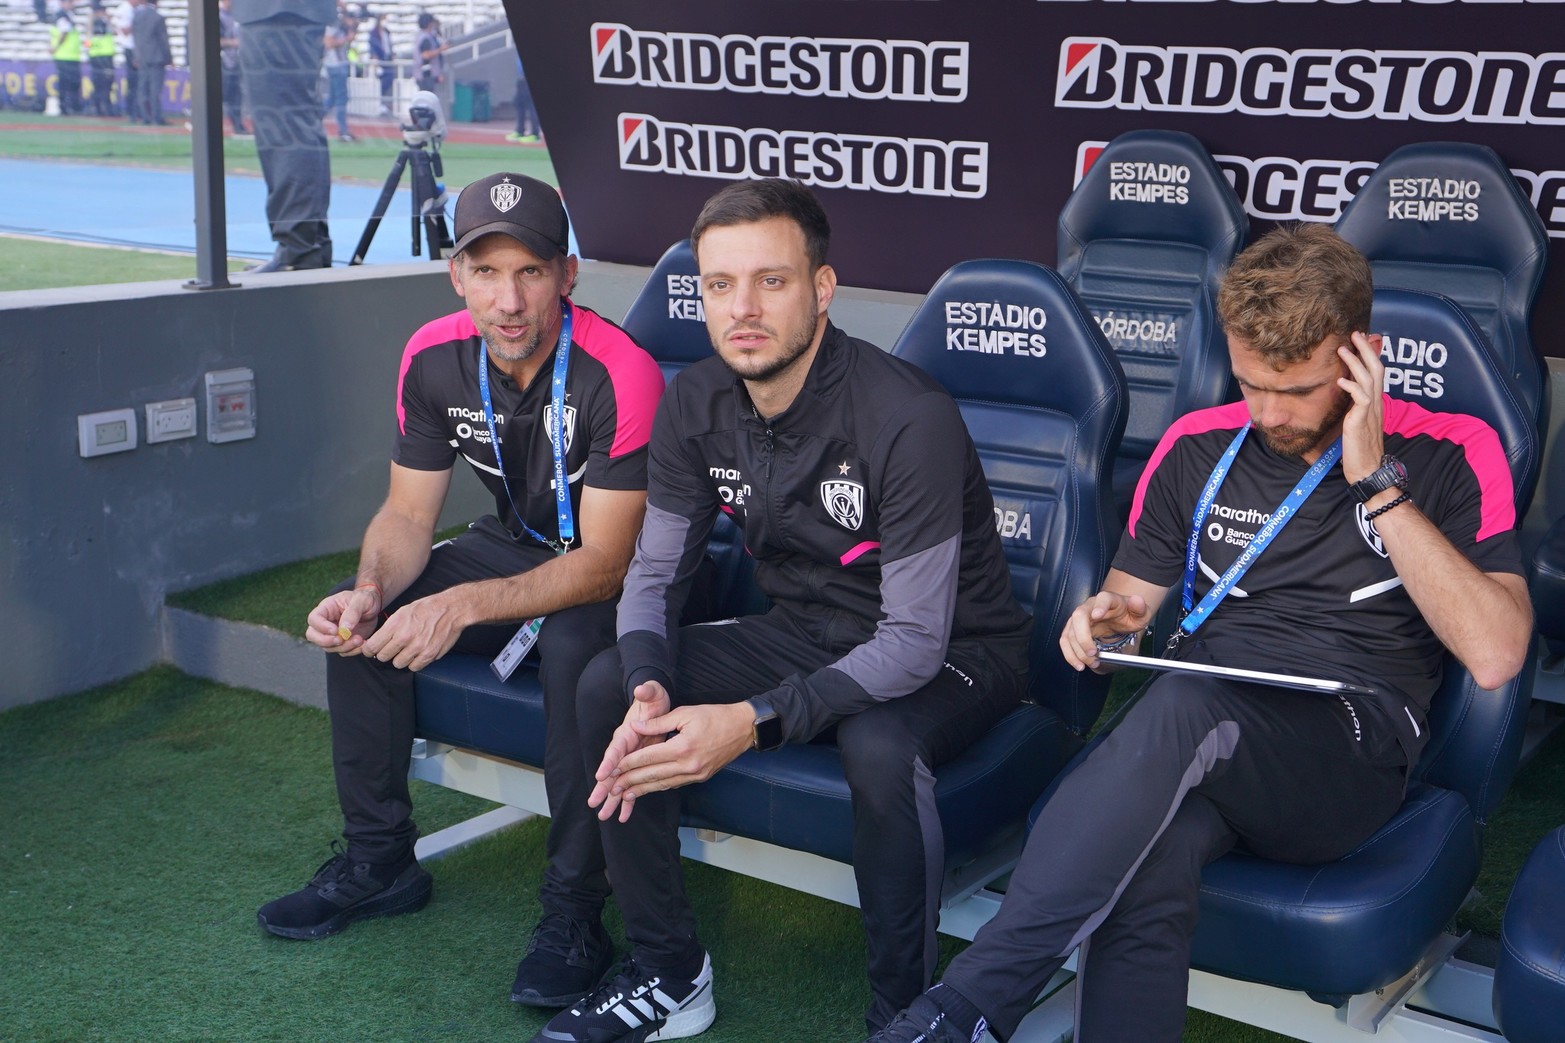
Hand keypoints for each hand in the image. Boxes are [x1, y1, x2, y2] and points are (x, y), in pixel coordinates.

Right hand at [304, 586, 380, 654]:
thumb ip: (352, 613)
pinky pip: (342, 651)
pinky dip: (352, 651)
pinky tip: (363, 644)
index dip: (321, 627)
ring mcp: (333, 634)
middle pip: (313, 635)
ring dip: (343, 647)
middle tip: (342, 640)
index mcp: (326, 608)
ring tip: (360, 640)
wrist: (375, 608)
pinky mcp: (343, 642)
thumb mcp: (362, 600)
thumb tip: (344, 629)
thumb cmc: (365, 599)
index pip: (313, 619)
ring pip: (328, 647)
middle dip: (326, 641)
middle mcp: (326, 622)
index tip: (336, 630)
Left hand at [358, 591, 465, 671]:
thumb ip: (389, 628)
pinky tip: (418, 653)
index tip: (372, 649)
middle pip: (383, 657)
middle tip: (392, 648)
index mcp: (395, 624)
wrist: (451, 609)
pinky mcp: (429, 655)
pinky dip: (414, 662)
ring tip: (408, 649)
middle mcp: (405, 637)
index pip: (372, 646)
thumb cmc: (427, 608)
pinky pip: (414, 667)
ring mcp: (417, 648)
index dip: (370, 649)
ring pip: (398, 664)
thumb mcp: (403, 611)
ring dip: (401, 658)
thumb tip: (377, 642)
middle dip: (385, 653)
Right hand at [589, 680, 672, 821]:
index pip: (615, 748)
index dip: (608, 762)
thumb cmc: (653, 700)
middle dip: (603, 787)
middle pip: (610, 769)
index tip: (601, 775)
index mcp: (626, 732)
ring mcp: (629, 758)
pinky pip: (631, 784)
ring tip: (604, 816)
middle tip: (594, 802)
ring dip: (612, 799)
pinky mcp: (636, 764)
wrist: (655, 704)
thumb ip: (648, 692)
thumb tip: (642, 688)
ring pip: (618, 781)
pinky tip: (623, 816)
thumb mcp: (653, 693)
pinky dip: (627, 800)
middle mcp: (623, 747)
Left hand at [589, 687, 754, 823]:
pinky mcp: (700, 777)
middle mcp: (688, 765)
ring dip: (641, 790)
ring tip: (622, 794)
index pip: (647, 758)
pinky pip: (674, 784)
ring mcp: (695, 774)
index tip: (610, 768)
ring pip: (662, 784)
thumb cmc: (715, 716)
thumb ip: (659, 722)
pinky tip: (646, 789)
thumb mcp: (685, 713)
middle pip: (651, 776)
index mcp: (682, 747)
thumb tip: (636, 727)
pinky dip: (657, 787)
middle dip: (628, 781)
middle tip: (610, 787)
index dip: (627, 764)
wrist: (744, 728)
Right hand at [1060, 590, 1153, 672]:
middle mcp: (1089, 606)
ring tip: (1092, 663)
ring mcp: (1078, 618)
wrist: (1119, 618)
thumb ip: (1140, 607)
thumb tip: (1137, 600)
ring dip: (1078, 651)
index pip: (1102, 599)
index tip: (1097, 616)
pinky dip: (1070, 655)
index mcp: (1107, 599)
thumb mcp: (1141, 613)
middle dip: (1083, 637)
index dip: (1098, 606)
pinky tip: (1079, 664)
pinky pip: (1065, 642)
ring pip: (1070, 632)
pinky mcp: (1072, 630)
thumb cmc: (1128, 615)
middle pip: (1079, 617)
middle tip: (1094, 653)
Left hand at [1337, 332, 1386, 484]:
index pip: (1376, 372)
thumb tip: (1347, 392)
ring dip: (1355, 362)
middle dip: (1366, 350)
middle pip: (1376, 369)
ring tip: (1343, 349)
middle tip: (1355, 333)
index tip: (1361, 340)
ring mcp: (1370, 411)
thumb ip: (1355, 406)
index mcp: (1375, 402)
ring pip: (1368, 379)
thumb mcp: (1357, 421)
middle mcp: (1376, 403)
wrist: (1368, 469)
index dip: (1370, 355)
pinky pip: (1361, 399)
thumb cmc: (1360, 448)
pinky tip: (1341, 380)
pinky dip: (1352, 387)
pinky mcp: (1361, 421)